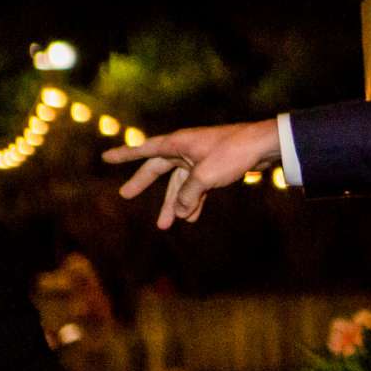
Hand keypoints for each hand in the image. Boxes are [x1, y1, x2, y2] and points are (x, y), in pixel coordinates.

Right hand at [104, 119, 281, 227]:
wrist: (264, 146)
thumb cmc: (233, 153)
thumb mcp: (205, 176)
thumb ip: (188, 194)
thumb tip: (180, 211)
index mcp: (178, 144)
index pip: (144, 150)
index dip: (125, 155)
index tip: (106, 158)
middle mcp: (185, 150)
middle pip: (159, 169)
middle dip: (143, 183)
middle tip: (125, 195)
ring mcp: (200, 160)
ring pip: (180, 184)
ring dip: (174, 204)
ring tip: (164, 225)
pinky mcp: (215, 169)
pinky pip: (197, 188)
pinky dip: (194, 202)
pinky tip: (190, 217)